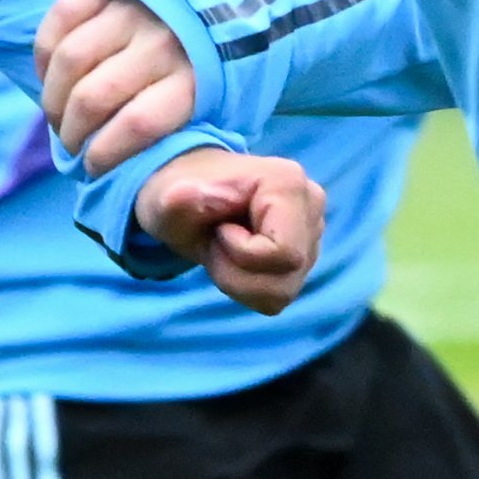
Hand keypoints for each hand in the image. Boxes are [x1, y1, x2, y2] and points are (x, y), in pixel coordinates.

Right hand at [37, 0, 199, 167]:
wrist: (219, 7)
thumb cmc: (203, 76)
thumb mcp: (207, 109)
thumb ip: (172, 136)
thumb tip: (123, 172)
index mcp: (193, 80)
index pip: (138, 124)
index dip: (105, 153)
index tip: (93, 167)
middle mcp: (160, 42)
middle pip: (94, 96)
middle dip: (72, 132)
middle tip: (71, 145)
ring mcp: (130, 11)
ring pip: (70, 60)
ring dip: (53, 98)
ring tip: (57, 117)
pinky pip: (60, 18)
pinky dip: (46, 54)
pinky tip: (51, 77)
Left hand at [134, 147, 323, 313]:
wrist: (184, 198)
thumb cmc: (178, 196)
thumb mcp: (166, 200)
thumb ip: (178, 200)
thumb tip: (188, 193)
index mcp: (288, 183)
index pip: (283, 252)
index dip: (240, 252)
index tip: (218, 229)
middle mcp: (311, 206)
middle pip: (286, 275)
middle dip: (237, 271)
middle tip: (215, 241)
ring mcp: (312, 233)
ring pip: (283, 292)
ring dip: (239, 282)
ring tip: (223, 248)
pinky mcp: (305, 256)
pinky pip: (279, 296)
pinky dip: (248, 288)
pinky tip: (235, 259)